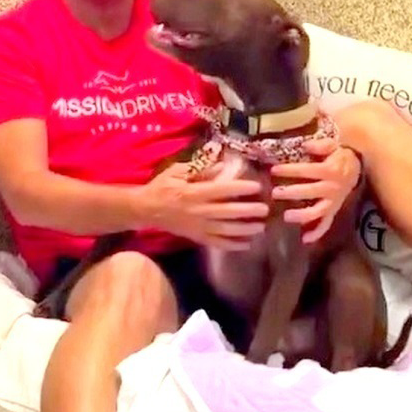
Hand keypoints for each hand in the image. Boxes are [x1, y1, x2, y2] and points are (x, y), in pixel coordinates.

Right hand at [136, 162, 268, 249]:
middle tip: (265, 209)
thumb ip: (200, 169)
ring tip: (261, 227)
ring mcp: (198, 227)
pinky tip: (247, 244)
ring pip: (225, 231)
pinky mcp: (196, 237)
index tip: (257, 186)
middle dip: (248, 212)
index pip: (221, 190)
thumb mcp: (178, 171)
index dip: (240, 189)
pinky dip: (232, 245)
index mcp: (194, 193)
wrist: (146, 209)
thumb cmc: (163, 186)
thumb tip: (223, 166)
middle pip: (227, 213)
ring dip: (245, 230)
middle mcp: (198, 211)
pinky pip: (217, 243)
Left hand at [271, 139, 361, 242]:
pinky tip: (304, 239)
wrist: (357, 168)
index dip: (290, 170)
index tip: (273, 170)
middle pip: (310, 192)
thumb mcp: (333, 144)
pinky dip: (317, 233)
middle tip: (274, 193)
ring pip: (318, 211)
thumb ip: (320, 145)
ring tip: (287, 216)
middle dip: (291, 192)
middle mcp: (332, 188)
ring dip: (302, 215)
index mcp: (331, 170)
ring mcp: (333, 202)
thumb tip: (306, 146)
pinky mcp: (333, 210)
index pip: (307, 171)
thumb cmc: (340, 156)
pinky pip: (326, 224)